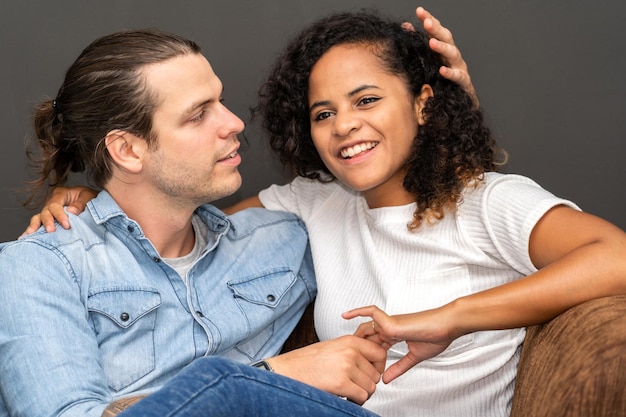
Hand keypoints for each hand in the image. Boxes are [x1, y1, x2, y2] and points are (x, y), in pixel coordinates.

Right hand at [20, 186, 96, 235]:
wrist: (91, 201)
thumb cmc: (90, 197)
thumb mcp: (89, 196)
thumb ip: (81, 203)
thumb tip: (71, 211)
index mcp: (61, 194)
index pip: (55, 205)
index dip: (59, 215)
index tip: (67, 225)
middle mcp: (52, 202)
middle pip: (45, 211)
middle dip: (48, 222)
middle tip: (51, 231)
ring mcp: (49, 211)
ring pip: (39, 217)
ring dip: (35, 226)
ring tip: (30, 234)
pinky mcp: (49, 219)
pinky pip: (38, 224)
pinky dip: (33, 230)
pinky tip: (27, 237)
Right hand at [267, 335, 386, 404]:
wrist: (288, 370)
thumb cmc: (307, 361)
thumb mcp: (333, 347)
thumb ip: (352, 351)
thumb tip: (370, 362)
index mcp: (349, 341)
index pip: (380, 353)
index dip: (379, 366)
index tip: (372, 371)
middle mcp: (350, 352)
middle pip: (376, 373)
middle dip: (368, 383)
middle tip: (356, 386)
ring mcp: (346, 367)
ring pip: (370, 386)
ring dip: (362, 393)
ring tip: (350, 392)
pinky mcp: (341, 383)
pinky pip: (362, 396)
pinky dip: (356, 401)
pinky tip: (346, 397)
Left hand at [343, 305, 455, 383]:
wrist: (447, 326)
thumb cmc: (436, 337)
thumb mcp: (414, 357)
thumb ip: (399, 367)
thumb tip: (386, 380)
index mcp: (396, 334)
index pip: (375, 342)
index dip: (367, 353)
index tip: (360, 364)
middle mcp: (390, 327)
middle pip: (367, 335)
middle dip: (358, 346)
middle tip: (349, 359)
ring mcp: (390, 323)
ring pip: (366, 326)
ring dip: (357, 338)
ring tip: (345, 347)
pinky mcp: (392, 322)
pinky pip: (371, 313)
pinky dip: (359, 311)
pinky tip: (346, 315)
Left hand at [404, 6, 477, 106]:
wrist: (459, 103)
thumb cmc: (441, 81)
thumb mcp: (427, 62)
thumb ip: (417, 44)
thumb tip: (405, 26)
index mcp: (442, 49)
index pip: (436, 31)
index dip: (429, 20)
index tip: (420, 11)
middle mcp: (451, 56)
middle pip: (446, 38)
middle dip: (436, 29)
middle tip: (427, 22)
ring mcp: (459, 68)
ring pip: (453, 54)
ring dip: (442, 48)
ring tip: (432, 43)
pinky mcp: (463, 83)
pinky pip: (458, 76)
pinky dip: (451, 73)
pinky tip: (442, 70)